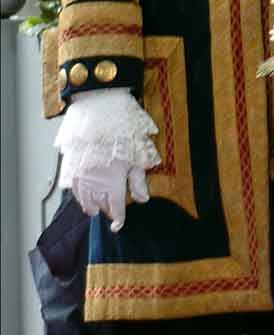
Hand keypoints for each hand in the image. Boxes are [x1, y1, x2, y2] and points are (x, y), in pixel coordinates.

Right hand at [55, 86, 159, 231]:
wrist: (100, 109)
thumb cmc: (123, 130)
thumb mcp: (139, 155)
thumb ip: (138, 181)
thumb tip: (142, 199)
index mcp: (112, 182)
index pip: (115, 210)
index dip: (118, 220)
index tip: (118, 226)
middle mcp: (94, 182)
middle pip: (98, 206)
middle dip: (105, 210)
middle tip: (111, 211)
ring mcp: (80, 174)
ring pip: (82, 199)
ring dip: (89, 205)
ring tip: (93, 209)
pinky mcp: (70, 164)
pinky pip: (72, 186)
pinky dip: (77, 193)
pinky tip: (81, 193)